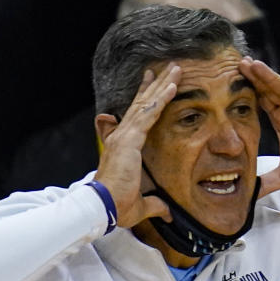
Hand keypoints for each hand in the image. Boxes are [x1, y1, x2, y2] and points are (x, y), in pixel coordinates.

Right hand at [93, 65, 179, 227]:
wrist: (103, 207)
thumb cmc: (117, 207)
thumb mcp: (141, 205)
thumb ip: (155, 205)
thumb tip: (166, 213)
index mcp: (122, 148)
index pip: (136, 118)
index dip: (145, 101)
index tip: (151, 87)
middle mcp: (121, 137)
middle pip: (141, 105)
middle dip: (155, 85)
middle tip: (168, 68)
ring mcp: (124, 136)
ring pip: (147, 104)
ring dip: (162, 85)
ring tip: (176, 69)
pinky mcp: (128, 139)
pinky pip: (149, 113)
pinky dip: (161, 98)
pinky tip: (172, 85)